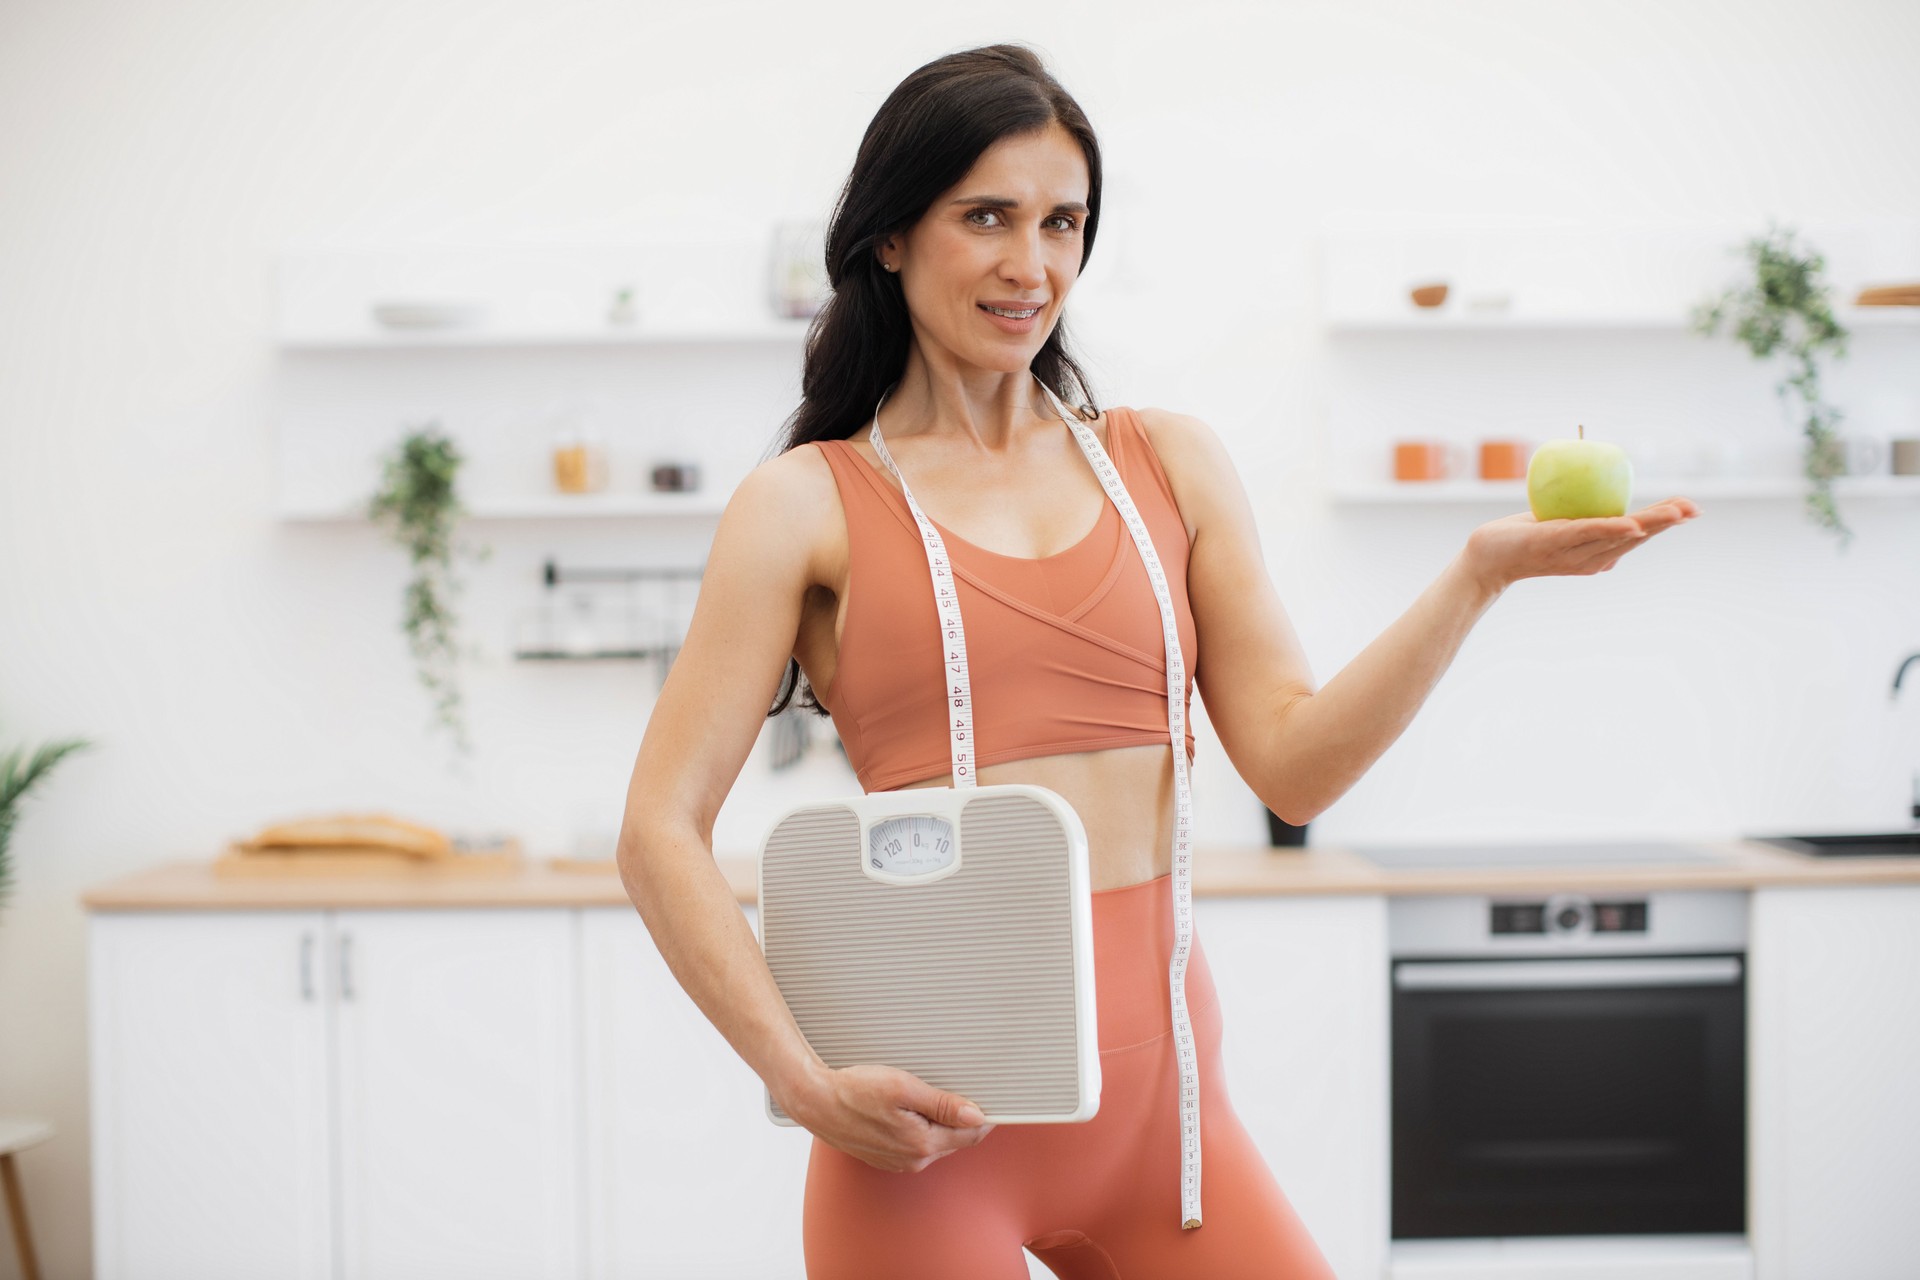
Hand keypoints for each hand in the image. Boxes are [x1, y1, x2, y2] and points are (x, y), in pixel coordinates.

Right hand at [781, 1062, 995, 1172]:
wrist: (815, 1102)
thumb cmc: (854, 1091)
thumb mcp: (903, 1089)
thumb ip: (943, 1104)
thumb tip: (976, 1115)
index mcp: (923, 1144)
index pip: (972, 1134)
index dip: (984, 1114)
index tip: (989, 1096)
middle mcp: (913, 1159)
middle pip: (956, 1138)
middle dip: (961, 1116)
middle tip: (951, 1086)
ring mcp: (899, 1161)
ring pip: (936, 1141)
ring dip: (939, 1121)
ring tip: (922, 1094)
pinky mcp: (886, 1157)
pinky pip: (916, 1143)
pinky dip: (920, 1127)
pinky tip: (905, 1108)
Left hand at [1462, 496, 1701, 594]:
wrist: (1487, 557)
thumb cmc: (1523, 538)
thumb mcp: (1560, 527)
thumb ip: (1583, 521)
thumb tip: (1606, 503)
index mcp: (1597, 553)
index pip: (1637, 535)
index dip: (1665, 523)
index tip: (1691, 509)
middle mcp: (1591, 558)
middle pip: (1637, 537)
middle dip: (1667, 523)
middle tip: (1694, 509)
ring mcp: (1574, 554)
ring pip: (1619, 536)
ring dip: (1651, 524)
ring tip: (1676, 513)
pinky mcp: (1555, 544)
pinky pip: (1586, 533)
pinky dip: (1610, 528)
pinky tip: (1631, 523)